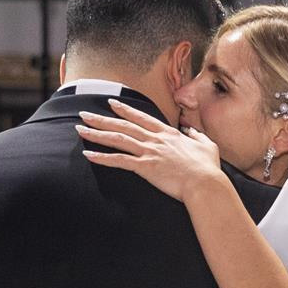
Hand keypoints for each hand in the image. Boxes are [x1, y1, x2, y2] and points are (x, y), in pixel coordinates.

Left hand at [78, 99, 225, 204]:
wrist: (205, 184)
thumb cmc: (208, 168)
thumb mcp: (207, 146)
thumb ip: (197, 135)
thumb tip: (191, 130)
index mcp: (168, 134)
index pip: (142, 118)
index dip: (125, 110)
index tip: (112, 103)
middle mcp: (155, 139)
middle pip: (124, 125)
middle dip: (102, 118)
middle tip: (85, 114)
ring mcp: (149, 152)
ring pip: (117, 139)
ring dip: (96, 133)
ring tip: (80, 129)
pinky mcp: (145, 167)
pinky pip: (118, 160)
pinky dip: (102, 157)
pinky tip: (88, 154)